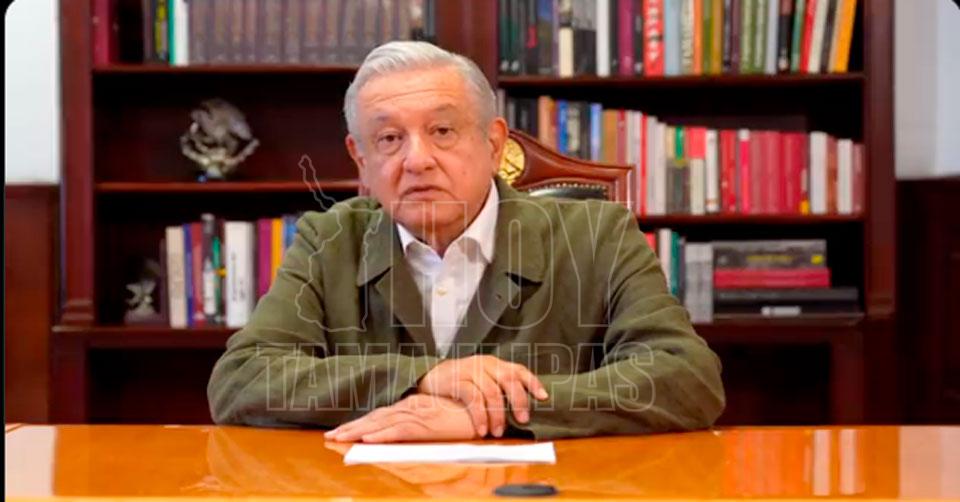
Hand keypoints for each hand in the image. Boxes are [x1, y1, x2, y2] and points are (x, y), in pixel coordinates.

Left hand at [324, 394, 476, 442]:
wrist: (488, 410)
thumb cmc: (467, 417)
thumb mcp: (441, 422)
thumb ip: (425, 425)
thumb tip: (410, 433)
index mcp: (414, 407)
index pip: (382, 415)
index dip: (361, 423)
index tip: (342, 431)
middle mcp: (412, 408)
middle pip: (376, 417)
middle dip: (352, 427)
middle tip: (331, 436)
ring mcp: (419, 415)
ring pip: (382, 423)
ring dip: (359, 431)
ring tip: (340, 438)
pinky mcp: (427, 423)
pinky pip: (400, 430)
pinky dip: (382, 434)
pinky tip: (368, 439)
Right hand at [416, 355, 548, 437]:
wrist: (430, 377)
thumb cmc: (461, 383)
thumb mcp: (482, 380)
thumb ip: (499, 389)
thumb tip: (521, 413)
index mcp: (495, 364)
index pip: (518, 370)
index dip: (533, 383)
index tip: (543, 397)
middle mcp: (485, 364)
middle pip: (508, 380)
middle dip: (518, 401)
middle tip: (523, 420)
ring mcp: (470, 371)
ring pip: (491, 392)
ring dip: (497, 415)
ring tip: (498, 432)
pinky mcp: (456, 381)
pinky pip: (473, 398)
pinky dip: (480, 415)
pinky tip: (482, 429)